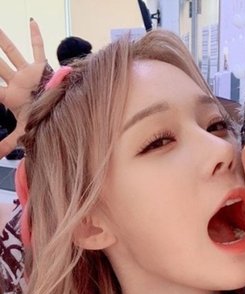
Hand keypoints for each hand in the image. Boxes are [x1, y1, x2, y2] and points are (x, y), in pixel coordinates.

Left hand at [0, 19, 46, 157]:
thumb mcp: (23, 130)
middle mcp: (17, 82)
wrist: (62, 113)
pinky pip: (38, 50)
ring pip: (13, 54)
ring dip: (3, 42)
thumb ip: (10, 142)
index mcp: (11, 96)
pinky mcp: (41, 68)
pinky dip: (36, 37)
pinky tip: (31, 23)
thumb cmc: (42, 120)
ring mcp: (28, 73)